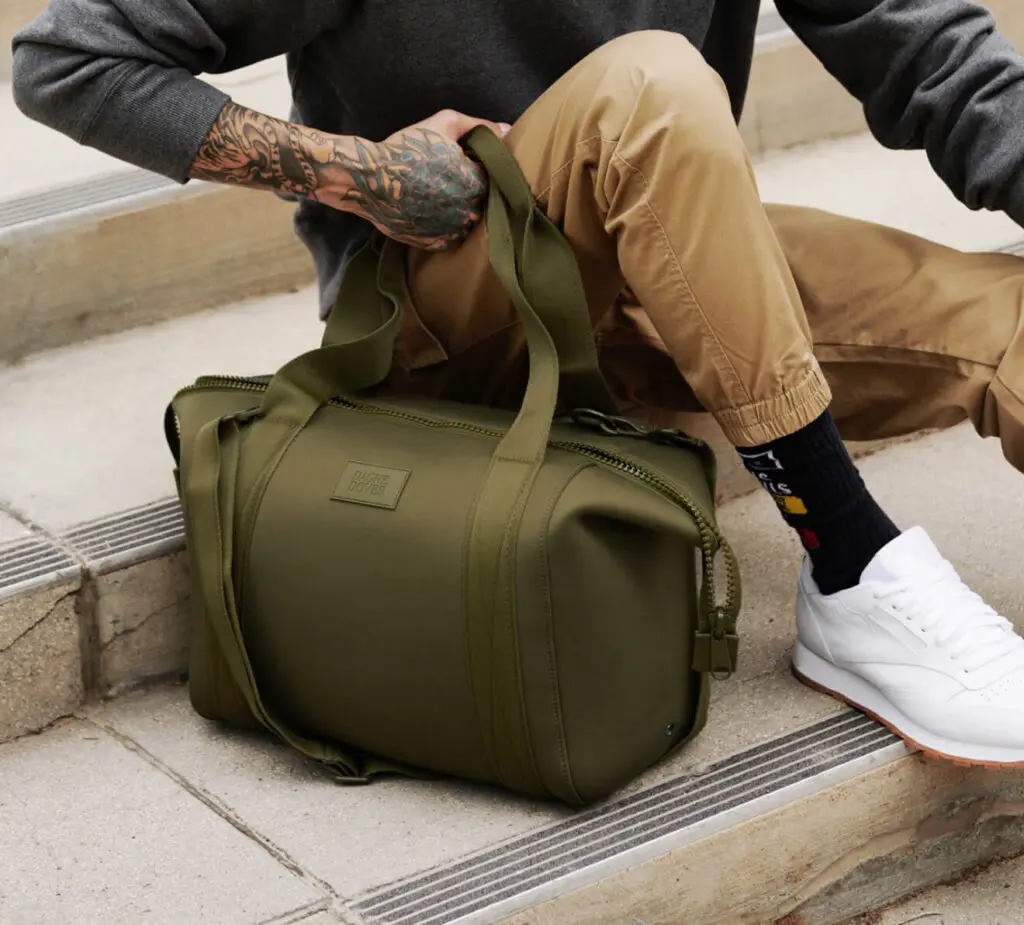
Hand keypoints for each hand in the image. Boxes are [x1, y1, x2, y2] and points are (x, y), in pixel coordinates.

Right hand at [315, 110, 510, 249]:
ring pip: (466, 222)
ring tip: (437, 197)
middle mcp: (470, 210)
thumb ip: (480, 126)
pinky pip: (450, 237)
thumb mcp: (445, 123)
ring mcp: (453, 229)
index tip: (459, 165)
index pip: (491, 179)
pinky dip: (444, 226)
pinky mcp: (436, 243)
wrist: (371, 178)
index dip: (477, 171)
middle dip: (468, 192)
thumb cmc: (408, 147)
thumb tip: (508, 129)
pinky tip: (429, 212)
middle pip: (480, 203)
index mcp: (477, 182)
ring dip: (458, 211)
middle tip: (445, 181)